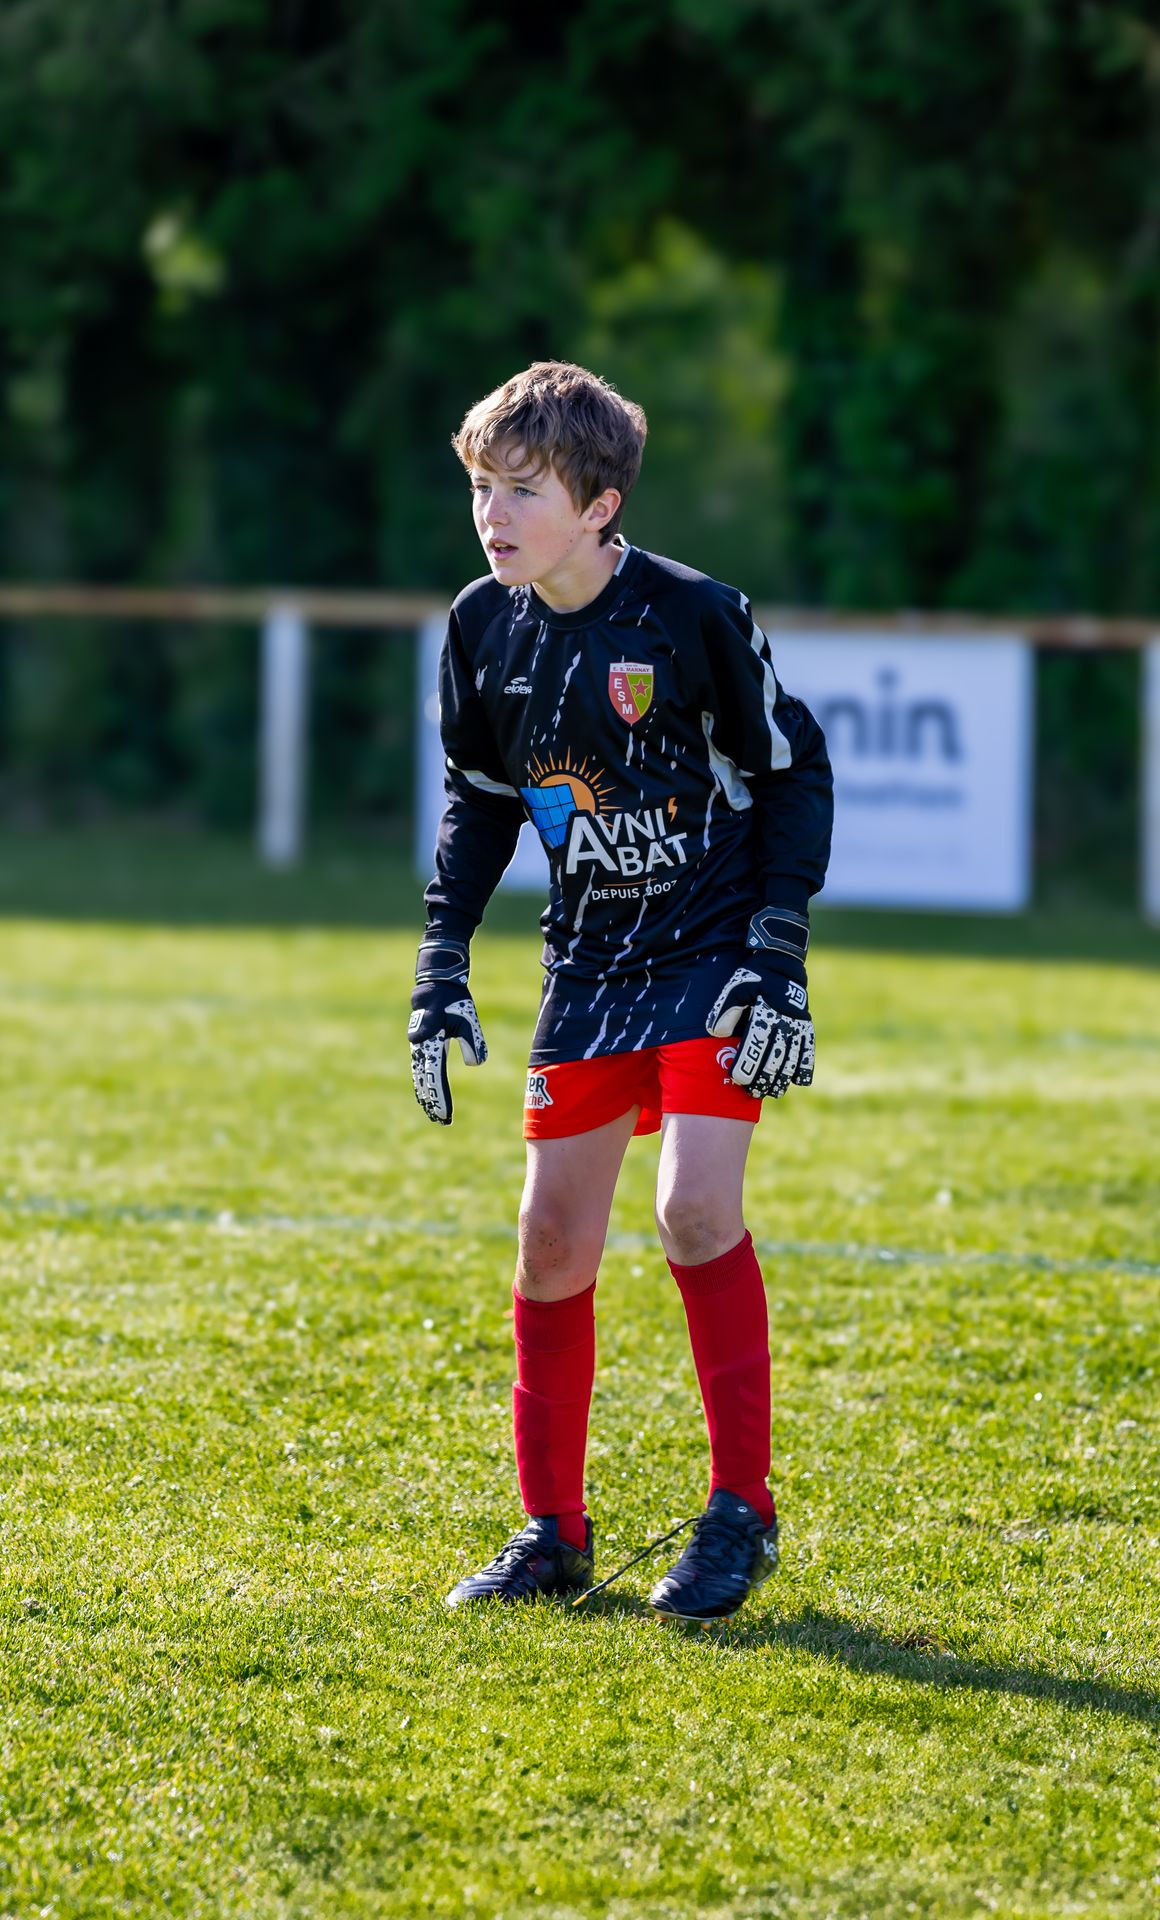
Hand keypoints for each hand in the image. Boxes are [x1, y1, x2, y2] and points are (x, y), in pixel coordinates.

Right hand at [409, 938, 486, 1124]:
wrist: (436, 984)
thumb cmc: (454, 1001)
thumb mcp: (468, 1018)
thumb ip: (471, 1040)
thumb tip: (474, 1064)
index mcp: (431, 1043)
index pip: (435, 1077)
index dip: (440, 1097)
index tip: (445, 1114)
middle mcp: (420, 1048)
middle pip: (424, 1081)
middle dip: (432, 1102)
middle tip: (441, 1121)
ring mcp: (418, 1047)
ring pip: (419, 1077)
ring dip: (426, 1096)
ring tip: (433, 1114)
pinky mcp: (421, 1045)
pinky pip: (420, 1070)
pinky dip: (423, 1084)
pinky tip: (426, 1095)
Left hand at [706, 908, 814, 1099]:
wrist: (782, 961)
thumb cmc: (754, 976)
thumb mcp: (735, 986)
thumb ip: (726, 1009)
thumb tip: (716, 1033)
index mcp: (766, 1011)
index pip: (756, 1043)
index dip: (747, 1062)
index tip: (738, 1079)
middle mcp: (785, 1020)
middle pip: (775, 1055)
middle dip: (763, 1076)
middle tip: (752, 1092)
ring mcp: (798, 1024)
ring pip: (792, 1056)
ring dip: (783, 1076)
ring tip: (773, 1091)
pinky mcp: (806, 1025)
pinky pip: (808, 1048)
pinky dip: (806, 1065)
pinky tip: (801, 1081)